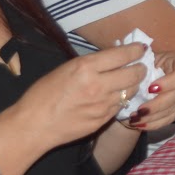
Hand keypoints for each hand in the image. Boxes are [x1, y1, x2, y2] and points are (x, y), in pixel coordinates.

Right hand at [14, 42, 148, 146]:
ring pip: (131, 91)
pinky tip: (116, 97)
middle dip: (141, 68)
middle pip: (134, 74)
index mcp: (86, 67)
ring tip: (130, 81)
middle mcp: (98, 85)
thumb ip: (91, 63)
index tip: (141, 49)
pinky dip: (121, 100)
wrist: (33, 125)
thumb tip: (113, 57)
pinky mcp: (103, 120)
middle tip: (141, 66)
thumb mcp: (66, 68)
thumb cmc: (43, 94)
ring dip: (133, 85)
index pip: (123, 55)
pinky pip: (120, 106)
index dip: (136, 51)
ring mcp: (102, 105)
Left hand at [128, 51, 174, 131]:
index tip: (150, 88)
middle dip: (157, 105)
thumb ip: (144, 62)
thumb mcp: (147, 56)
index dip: (169, 82)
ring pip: (172, 111)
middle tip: (139, 110)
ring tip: (135, 119)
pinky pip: (167, 120)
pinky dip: (153, 124)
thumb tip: (133, 71)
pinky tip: (139, 124)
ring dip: (153, 118)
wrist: (149, 72)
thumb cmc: (147, 61)